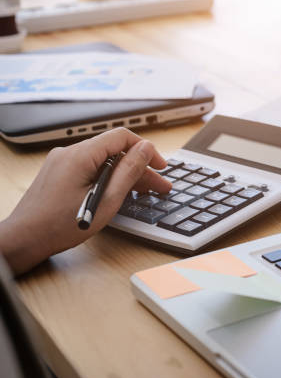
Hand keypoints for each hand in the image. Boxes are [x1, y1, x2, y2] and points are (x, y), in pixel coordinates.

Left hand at [0, 128, 171, 274]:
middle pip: (114, 152)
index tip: (160, 166)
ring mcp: (62, 163)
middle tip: (159, 186)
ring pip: (103, 162)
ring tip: (144, 193)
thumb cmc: (60, 225)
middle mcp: (69, 153)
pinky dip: (108, 179)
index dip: (145, 150)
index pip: (121, 137)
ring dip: (125, 176)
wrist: (24, 239)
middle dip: (139, 168)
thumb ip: (129, 171)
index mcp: (80, 155)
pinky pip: (91, 169)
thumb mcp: (106, 200)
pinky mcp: (59, 174)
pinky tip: (119, 193)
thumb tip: (146, 149)